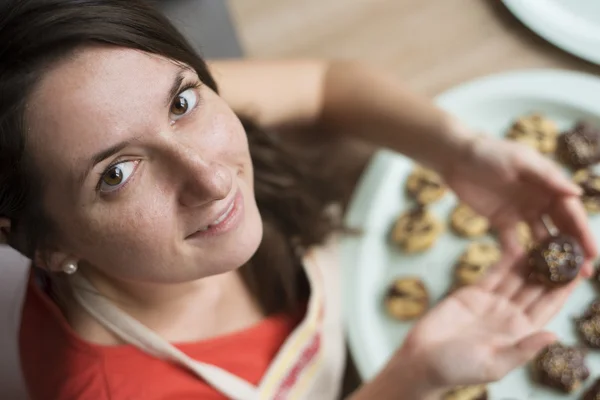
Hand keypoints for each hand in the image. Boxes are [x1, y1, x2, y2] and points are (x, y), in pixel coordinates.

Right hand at [394, 249, 580, 390]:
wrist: (422, 358)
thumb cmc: (457, 368)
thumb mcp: (494, 364)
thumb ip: (523, 350)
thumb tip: (554, 336)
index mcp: (520, 334)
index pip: (548, 307)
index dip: (564, 290)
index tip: (580, 271)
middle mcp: (510, 316)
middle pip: (536, 288)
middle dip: (551, 270)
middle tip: (565, 247)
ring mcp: (492, 303)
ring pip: (516, 277)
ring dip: (531, 261)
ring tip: (545, 240)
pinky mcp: (472, 293)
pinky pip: (493, 274)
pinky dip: (505, 260)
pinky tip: (517, 246)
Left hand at [443, 134, 596, 270]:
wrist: (455, 157)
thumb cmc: (490, 153)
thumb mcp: (520, 161)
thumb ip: (547, 178)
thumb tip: (578, 194)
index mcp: (548, 185)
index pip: (571, 213)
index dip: (583, 233)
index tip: (594, 255)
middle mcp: (539, 201)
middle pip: (561, 228)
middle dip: (574, 250)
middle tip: (585, 274)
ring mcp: (520, 212)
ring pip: (541, 237)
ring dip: (551, 256)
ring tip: (560, 278)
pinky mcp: (500, 220)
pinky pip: (512, 242)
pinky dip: (519, 256)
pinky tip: (526, 273)